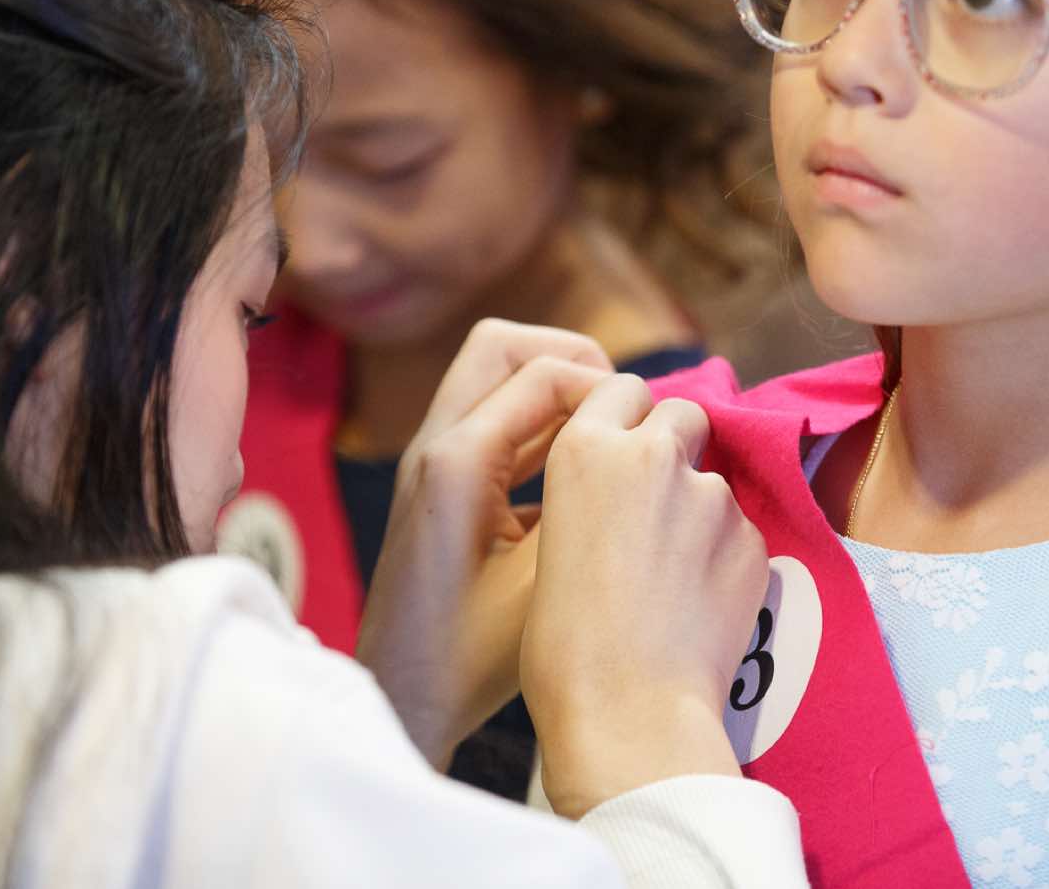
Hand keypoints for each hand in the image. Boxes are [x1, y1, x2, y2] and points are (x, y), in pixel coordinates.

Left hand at [356, 319, 612, 768]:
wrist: (401, 701)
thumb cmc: (472, 656)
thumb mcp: (547, 580)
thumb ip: (591, 505)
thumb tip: (646, 453)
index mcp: (457, 461)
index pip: (544, 373)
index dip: (607, 388)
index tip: (647, 429)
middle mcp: (435, 446)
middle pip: (501, 347)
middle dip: (570, 360)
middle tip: (620, 407)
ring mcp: (432, 463)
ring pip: (493, 379)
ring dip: (553, 389)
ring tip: (608, 432)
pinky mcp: (440, 487)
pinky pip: (491, 420)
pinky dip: (537, 422)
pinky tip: (580, 469)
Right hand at [521, 376, 770, 816]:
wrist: (626, 709)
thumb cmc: (563, 644)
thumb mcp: (553, 542)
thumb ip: (593, 496)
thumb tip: (622, 498)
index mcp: (584, 449)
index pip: (620, 388)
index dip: (627, 419)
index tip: (626, 450)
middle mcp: (650, 454)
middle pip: (682, 414)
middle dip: (676, 444)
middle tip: (659, 502)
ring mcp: (710, 494)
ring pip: (714, 481)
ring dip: (701, 510)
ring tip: (676, 576)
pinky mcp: (752, 536)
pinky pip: (741, 532)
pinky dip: (727, 556)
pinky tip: (704, 603)